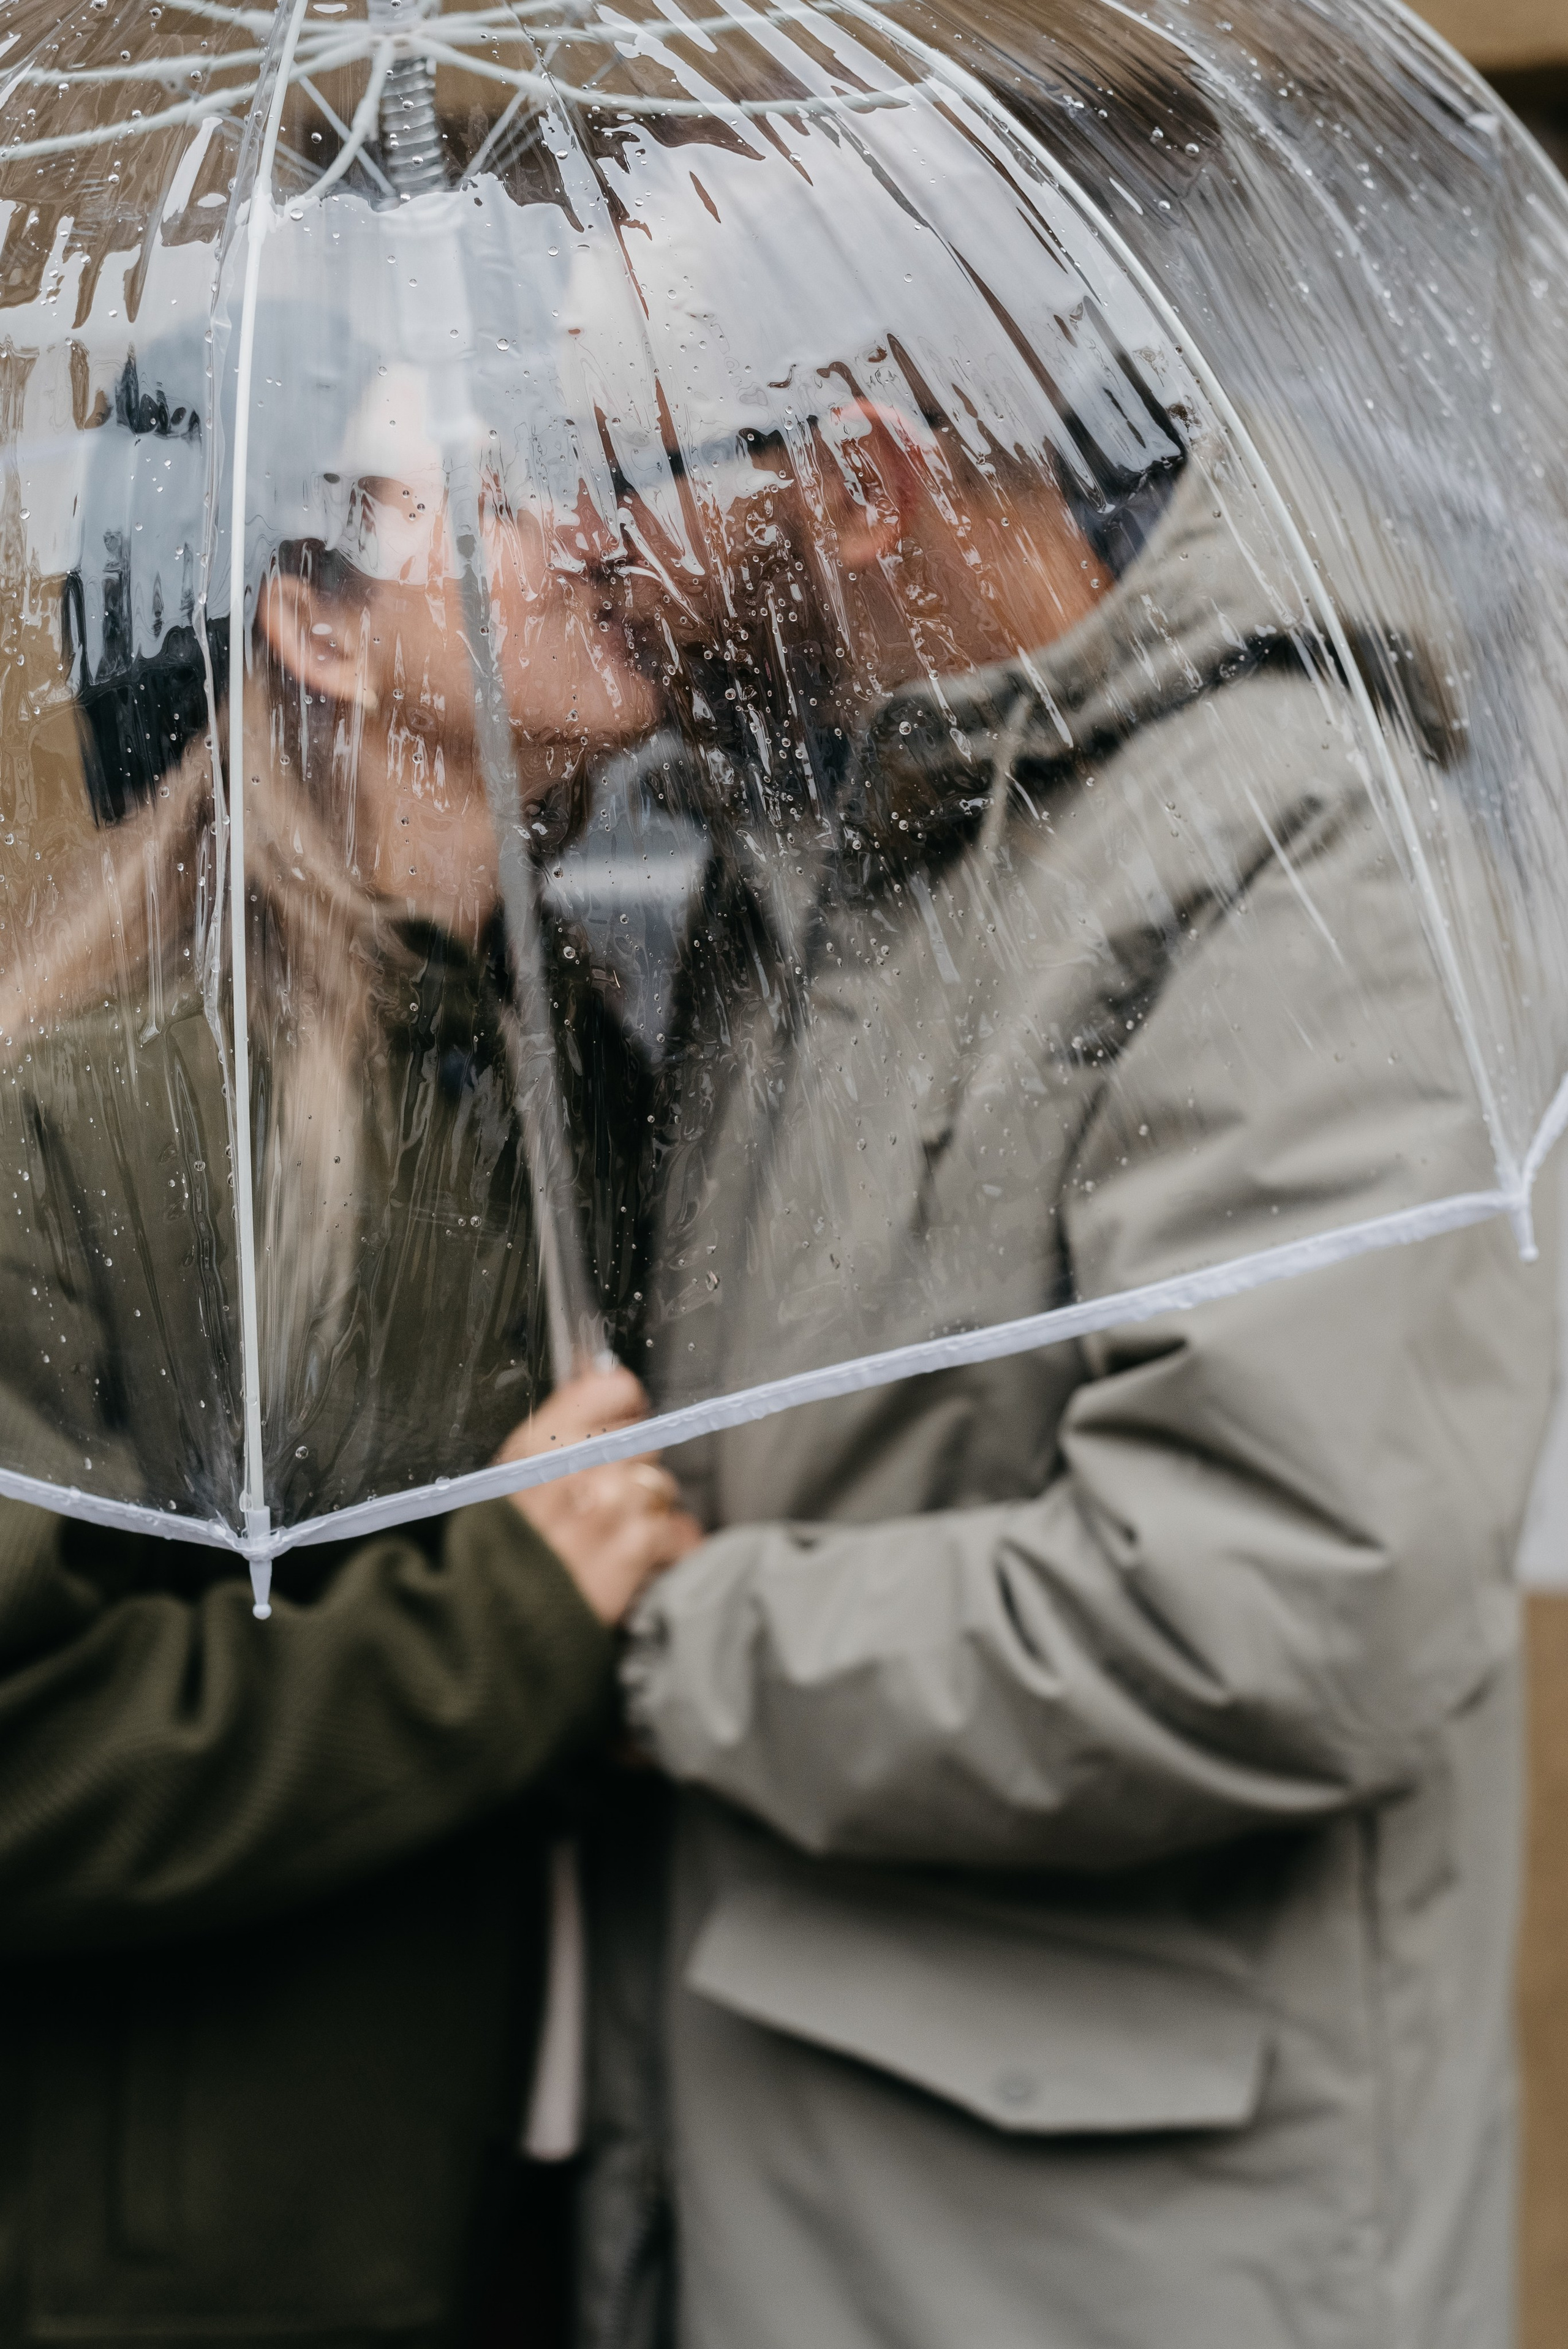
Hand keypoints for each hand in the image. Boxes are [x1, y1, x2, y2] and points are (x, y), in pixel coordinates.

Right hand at [496, 1366, 702, 1625]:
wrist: (489, 1629)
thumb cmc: (493, 1558)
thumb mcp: (508, 1481)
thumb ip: (555, 1435)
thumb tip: (595, 1374)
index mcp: (539, 1440)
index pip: (613, 1388)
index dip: (623, 1411)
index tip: (623, 1428)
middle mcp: (578, 1460)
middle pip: (644, 1441)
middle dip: (633, 1472)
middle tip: (607, 1509)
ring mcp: (613, 1501)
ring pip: (662, 1488)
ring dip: (649, 1515)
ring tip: (615, 1545)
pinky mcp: (637, 1544)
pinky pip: (676, 1533)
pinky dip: (665, 1552)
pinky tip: (637, 1567)